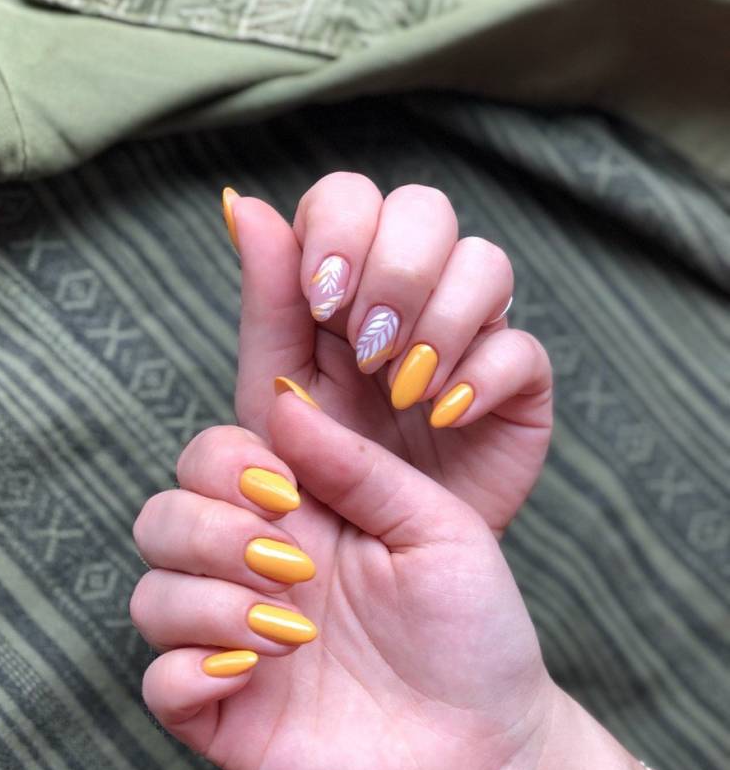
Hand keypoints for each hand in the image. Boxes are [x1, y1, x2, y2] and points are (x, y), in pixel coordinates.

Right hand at [130, 394, 552, 769]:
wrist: (491, 745)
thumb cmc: (474, 628)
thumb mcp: (437, 526)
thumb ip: (359, 466)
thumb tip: (282, 404)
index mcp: (299, 520)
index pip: (209, 461)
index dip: (224, 464)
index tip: (286, 493)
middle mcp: (253, 576)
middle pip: (161, 519)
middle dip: (210, 532)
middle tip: (292, 568)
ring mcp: (235, 646)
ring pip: (151, 597)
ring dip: (208, 602)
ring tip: (294, 633)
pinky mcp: (227, 717)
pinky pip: (159, 683)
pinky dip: (188, 671)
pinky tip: (254, 672)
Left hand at [229, 174, 551, 535]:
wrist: (363, 570)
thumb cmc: (310, 481)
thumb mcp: (274, 394)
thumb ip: (266, 304)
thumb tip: (245, 204)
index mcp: (344, 287)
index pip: (350, 199)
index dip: (340, 229)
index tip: (322, 298)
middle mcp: (410, 299)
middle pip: (424, 210)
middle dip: (395, 272)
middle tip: (369, 349)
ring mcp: (468, 339)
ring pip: (485, 262)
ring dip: (440, 322)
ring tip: (405, 393)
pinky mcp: (516, 390)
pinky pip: (523, 348)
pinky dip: (482, 377)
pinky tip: (444, 419)